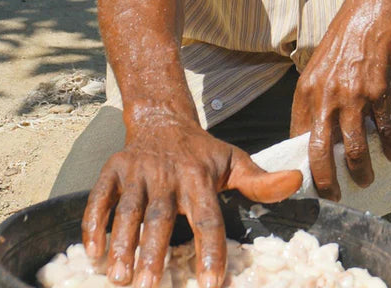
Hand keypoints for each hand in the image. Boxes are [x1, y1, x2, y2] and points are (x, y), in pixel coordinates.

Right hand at [81, 113, 301, 287]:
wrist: (164, 120)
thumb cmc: (202, 153)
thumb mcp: (234, 161)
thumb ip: (261, 181)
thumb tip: (298, 181)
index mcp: (199, 176)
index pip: (207, 216)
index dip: (211, 249)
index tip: (212, 284)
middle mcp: (168, 173)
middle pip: (161, 216)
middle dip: (154, 253)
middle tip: (149, 287)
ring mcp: (138, 171)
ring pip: (129, 209)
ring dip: (122, 244)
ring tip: (120, 278)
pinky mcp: (113, 169)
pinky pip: (99, 197)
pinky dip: (93, 223)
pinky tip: (93, 253)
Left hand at [290, 0, 390, 199]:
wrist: (373, 11)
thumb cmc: (346, 41)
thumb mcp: (319, 66)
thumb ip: (315, 98)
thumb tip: (313, 133)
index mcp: (306, 90)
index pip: (298, 138)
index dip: (304, 164)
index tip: (311, 181)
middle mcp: (325, 95)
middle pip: (321, 152)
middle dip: (327, 182)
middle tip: (335, 196)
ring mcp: (353, 95)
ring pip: (355, 148)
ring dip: (362, 171)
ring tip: (367, 179)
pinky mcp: (378, 91)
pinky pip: (384, 129)